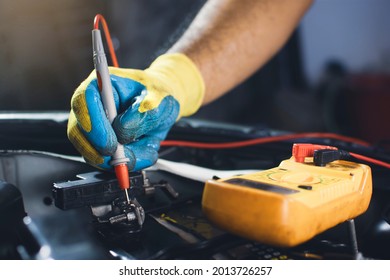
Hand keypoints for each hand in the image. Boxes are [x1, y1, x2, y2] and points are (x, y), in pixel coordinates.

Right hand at [67, 53, 203, 170]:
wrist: (163, 106)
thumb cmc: (158, 96)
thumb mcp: (159, 100)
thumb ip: (142, 113)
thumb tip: (122, 130)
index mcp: (102, 85)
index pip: (84, 102)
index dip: (93, 125)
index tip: (111, 143)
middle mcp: (92, 107)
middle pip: (78, 131)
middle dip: (98, 150)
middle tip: (121, 158)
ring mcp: (94, 128)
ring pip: (89, 151)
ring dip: (116, 159)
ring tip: (144, 151)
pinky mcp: (100, 145)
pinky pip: (105, 162)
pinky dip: (125, 163)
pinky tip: (144, 153)